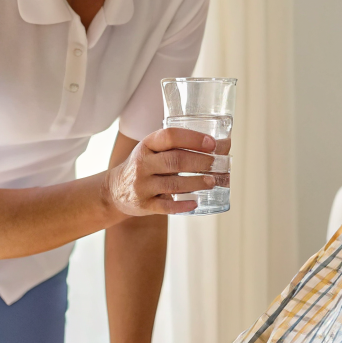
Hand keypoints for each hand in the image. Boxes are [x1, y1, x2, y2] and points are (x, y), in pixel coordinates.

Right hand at [103, 128, 217, 216]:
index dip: (192, 138)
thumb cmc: (146, 165)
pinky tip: (195, 202)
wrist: (116, 190)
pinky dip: (182, 205)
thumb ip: (183, 147)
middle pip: (175, 160)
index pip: (170, 136)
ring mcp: (142, 185)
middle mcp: (142, 163)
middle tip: (217, 164)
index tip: (212, 143)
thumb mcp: (156, 150)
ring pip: (173, 184)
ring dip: (195, 183)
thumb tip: (225, 144)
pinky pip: (165, 206)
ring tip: (212, 182)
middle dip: (200, 162)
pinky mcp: (144, 204)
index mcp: (147, 144)